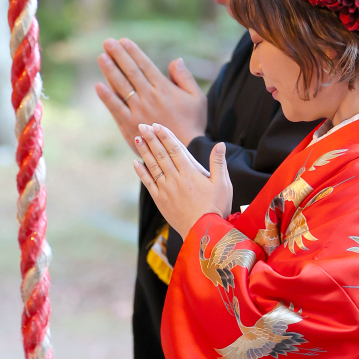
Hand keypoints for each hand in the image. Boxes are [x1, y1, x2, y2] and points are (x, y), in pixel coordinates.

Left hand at [96, 38, 206, 152]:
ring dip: (110, 70)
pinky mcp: (130, 125)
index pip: (145, 65)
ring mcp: (138, 111)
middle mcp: (149, 97)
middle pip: (130, 72)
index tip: (123, 41)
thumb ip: (185, 78)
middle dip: (118, 55)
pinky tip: (99, 86)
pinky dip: (107, 97)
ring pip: (121, 87)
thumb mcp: (197, 98)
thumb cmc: (193, 123)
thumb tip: (175, 60)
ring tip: (101, 57)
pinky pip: (116, 108)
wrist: (186, 150)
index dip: (133, 52)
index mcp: (164, 88)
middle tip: (107, 42)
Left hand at [132, 122, 232, 239]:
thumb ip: (219, 163)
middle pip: (161, 154)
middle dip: (151, 139)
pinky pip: (148, 183)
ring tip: (137, 138)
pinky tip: (135, 163)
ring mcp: (165, 190)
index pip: (175, 149)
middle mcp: (175, 178)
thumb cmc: (216, 208)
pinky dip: (141, 172)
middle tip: (142, 125)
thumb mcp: (223, 184)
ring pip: (152, 166)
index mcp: (190, 172)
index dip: (165, 136)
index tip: (156, 125)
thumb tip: (220, 144)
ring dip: (144, 151)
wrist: (203, 233)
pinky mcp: (160, 200)